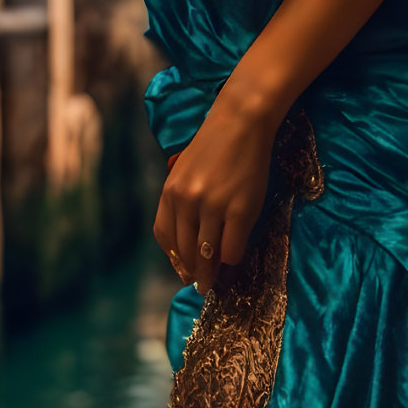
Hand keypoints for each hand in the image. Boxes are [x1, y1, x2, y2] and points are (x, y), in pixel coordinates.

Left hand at [154, 77, 279, 294]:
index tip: (184, 270)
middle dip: (194, 272)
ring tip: (215, 283)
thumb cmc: (215, 146)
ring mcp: (213, 208)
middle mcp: (187, 203)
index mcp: (170, 193)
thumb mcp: (185, 172)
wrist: (242, 122)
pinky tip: (233, 258)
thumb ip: (183, 202)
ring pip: (207, 255)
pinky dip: (231, 259)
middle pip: (185, 251)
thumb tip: (190, 238)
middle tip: (202, 285)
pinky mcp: (240, 211)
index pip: (165, 238)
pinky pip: (232, 249)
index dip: (174, 259)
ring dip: (211, 273)